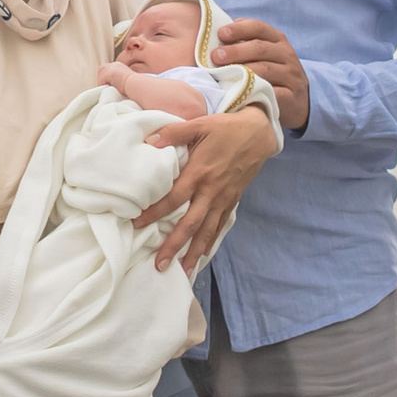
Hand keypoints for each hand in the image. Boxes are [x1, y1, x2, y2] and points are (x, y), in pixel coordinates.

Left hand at [136, 107, 278, 275]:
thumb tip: (149, 141)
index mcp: (199, 172)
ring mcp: (223, 198)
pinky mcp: (232, 201)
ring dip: (194, 253)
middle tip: (159, 265)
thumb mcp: (199, 124)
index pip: (173, 199)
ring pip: (207, 231)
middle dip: (174, 246)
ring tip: (183, 272)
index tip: (137, 224)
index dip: (155, 213)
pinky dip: (211, 242)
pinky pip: (220, 226)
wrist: (259, 134)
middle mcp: (211, 190)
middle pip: (190, 224)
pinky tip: (203, 256)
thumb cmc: (226, 128)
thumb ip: (173, 133)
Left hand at [212, 19, 309, 133]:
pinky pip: (274, 93)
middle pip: (260, 48)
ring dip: (243, 71)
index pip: (259, 27)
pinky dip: (256, 92)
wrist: (299, 100)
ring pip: (266, 70)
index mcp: (277, 40)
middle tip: (216, 56)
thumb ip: (245, 42)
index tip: (220, 34)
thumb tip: (218, 34)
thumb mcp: (263, 54)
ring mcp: (291, 76)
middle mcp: (286, 54)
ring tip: (223, 75)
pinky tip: (240, 94)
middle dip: (236, 51)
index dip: (239, 29)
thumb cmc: (272, 73)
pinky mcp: (292, 97)